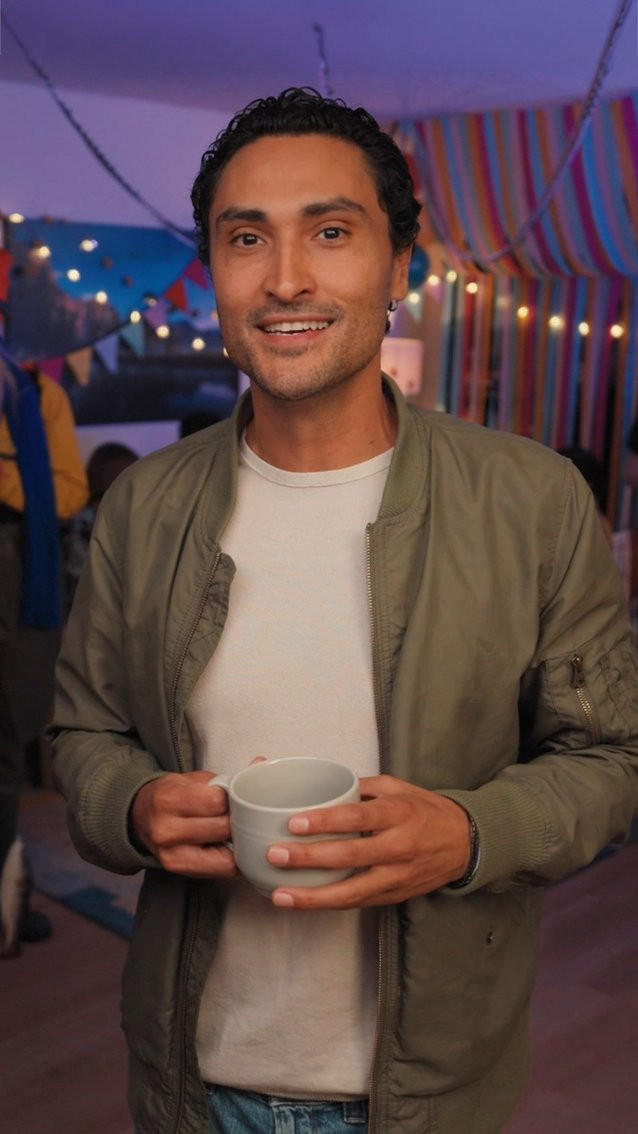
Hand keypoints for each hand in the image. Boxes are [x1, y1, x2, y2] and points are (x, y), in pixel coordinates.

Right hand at [130, 770, 236, 878]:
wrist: (139, 817)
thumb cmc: (171, 795)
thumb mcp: (193, 779)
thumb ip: (225, 778)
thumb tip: (261, 764)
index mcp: (169, 799)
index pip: (216, 802)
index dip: (233, 800)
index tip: (236, 798)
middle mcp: (166, 830)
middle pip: (222, 828)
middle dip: (237, 821)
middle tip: (242, 816)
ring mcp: (171, 854)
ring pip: (226, 855)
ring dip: (237, 843)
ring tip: (236, 832)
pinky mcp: (178, 870)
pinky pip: (221, 871)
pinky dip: (231, 860)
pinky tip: (229, 848)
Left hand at [266, 774, 471, 909]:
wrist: (467, 843)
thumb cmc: (427, 810)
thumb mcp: (398, 787)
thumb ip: (362, 787)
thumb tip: (323, 786)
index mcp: (398, 813)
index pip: (356, 818)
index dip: (324, 822)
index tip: (294, 823)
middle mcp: (398, 847)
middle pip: (348, 856)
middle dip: (309, 858)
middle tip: (276, 855)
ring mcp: (397, 876)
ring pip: (351, 892)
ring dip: (313, 896)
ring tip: (280, 895)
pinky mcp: (395, 896)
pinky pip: (358, 903)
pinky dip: (329, 904)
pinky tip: (303, 902)